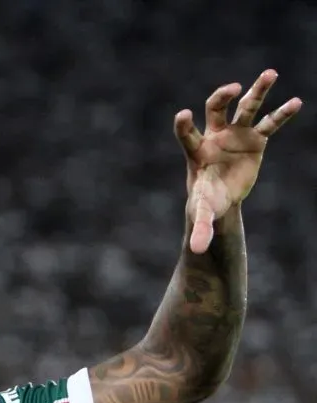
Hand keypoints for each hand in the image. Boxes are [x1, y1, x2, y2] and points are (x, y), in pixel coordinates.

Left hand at [174, 69, 301, 253]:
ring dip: (258, 91)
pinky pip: (270, 124)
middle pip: (216, 109)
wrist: (221, 195)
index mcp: (196, 151)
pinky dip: (282, 114)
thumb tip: (197, 251)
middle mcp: (215, 136)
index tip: (183, 114)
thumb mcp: (203, 213)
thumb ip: (200, 228)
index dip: (184, 125)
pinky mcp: (255, 139)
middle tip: (233, 89)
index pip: (187, 133)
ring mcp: (236, 134)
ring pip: (246, 108)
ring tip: (270, 73)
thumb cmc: (206, 200)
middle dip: (222, 97)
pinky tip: (297, 102)